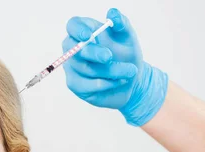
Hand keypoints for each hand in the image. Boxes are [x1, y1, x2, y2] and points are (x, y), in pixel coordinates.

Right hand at [62, 8, 167, 125]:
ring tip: (130, 71)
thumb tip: (112, 13)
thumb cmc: (126, 54)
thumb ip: (121, 23)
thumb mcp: (128, 37)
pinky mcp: (75, 84)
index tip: (88, 35)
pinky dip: (105, 83)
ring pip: (84, 69)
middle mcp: (74, 49)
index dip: (77, 30)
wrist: (132, 80)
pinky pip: (86, 85)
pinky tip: (120, 81)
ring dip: (109, 70)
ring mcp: (72, 67)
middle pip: (73, 50)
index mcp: (85, 31)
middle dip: (92, 53)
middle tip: (109, 57)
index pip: (73, 26)